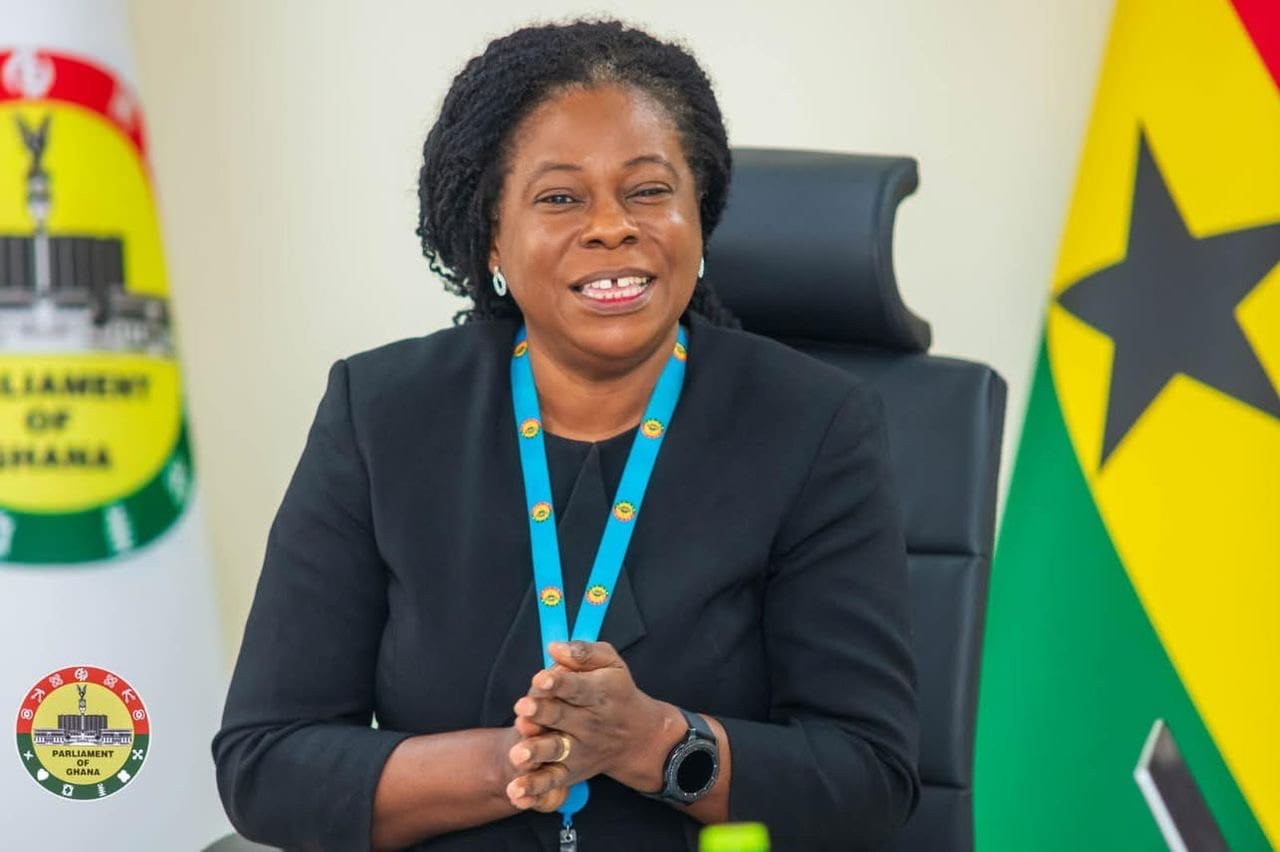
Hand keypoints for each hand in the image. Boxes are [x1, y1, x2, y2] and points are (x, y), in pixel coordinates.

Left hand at [504, 641, 683, 809]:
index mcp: (598, 693)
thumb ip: (583, 653)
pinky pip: (551, 782)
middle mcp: (588, 723)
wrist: (638, 737)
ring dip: (536, 752)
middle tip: (522, 708)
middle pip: (561, 717)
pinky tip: (516, 793)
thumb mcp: (610, 663)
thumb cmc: (617, 691)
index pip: (577, 687)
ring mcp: (578, 749)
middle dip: (541, 713)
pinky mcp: (570, 771)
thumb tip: (554, 647)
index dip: (558, 683)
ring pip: (555, 750)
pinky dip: (534, 789)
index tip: (540, 679)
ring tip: (518, 754)